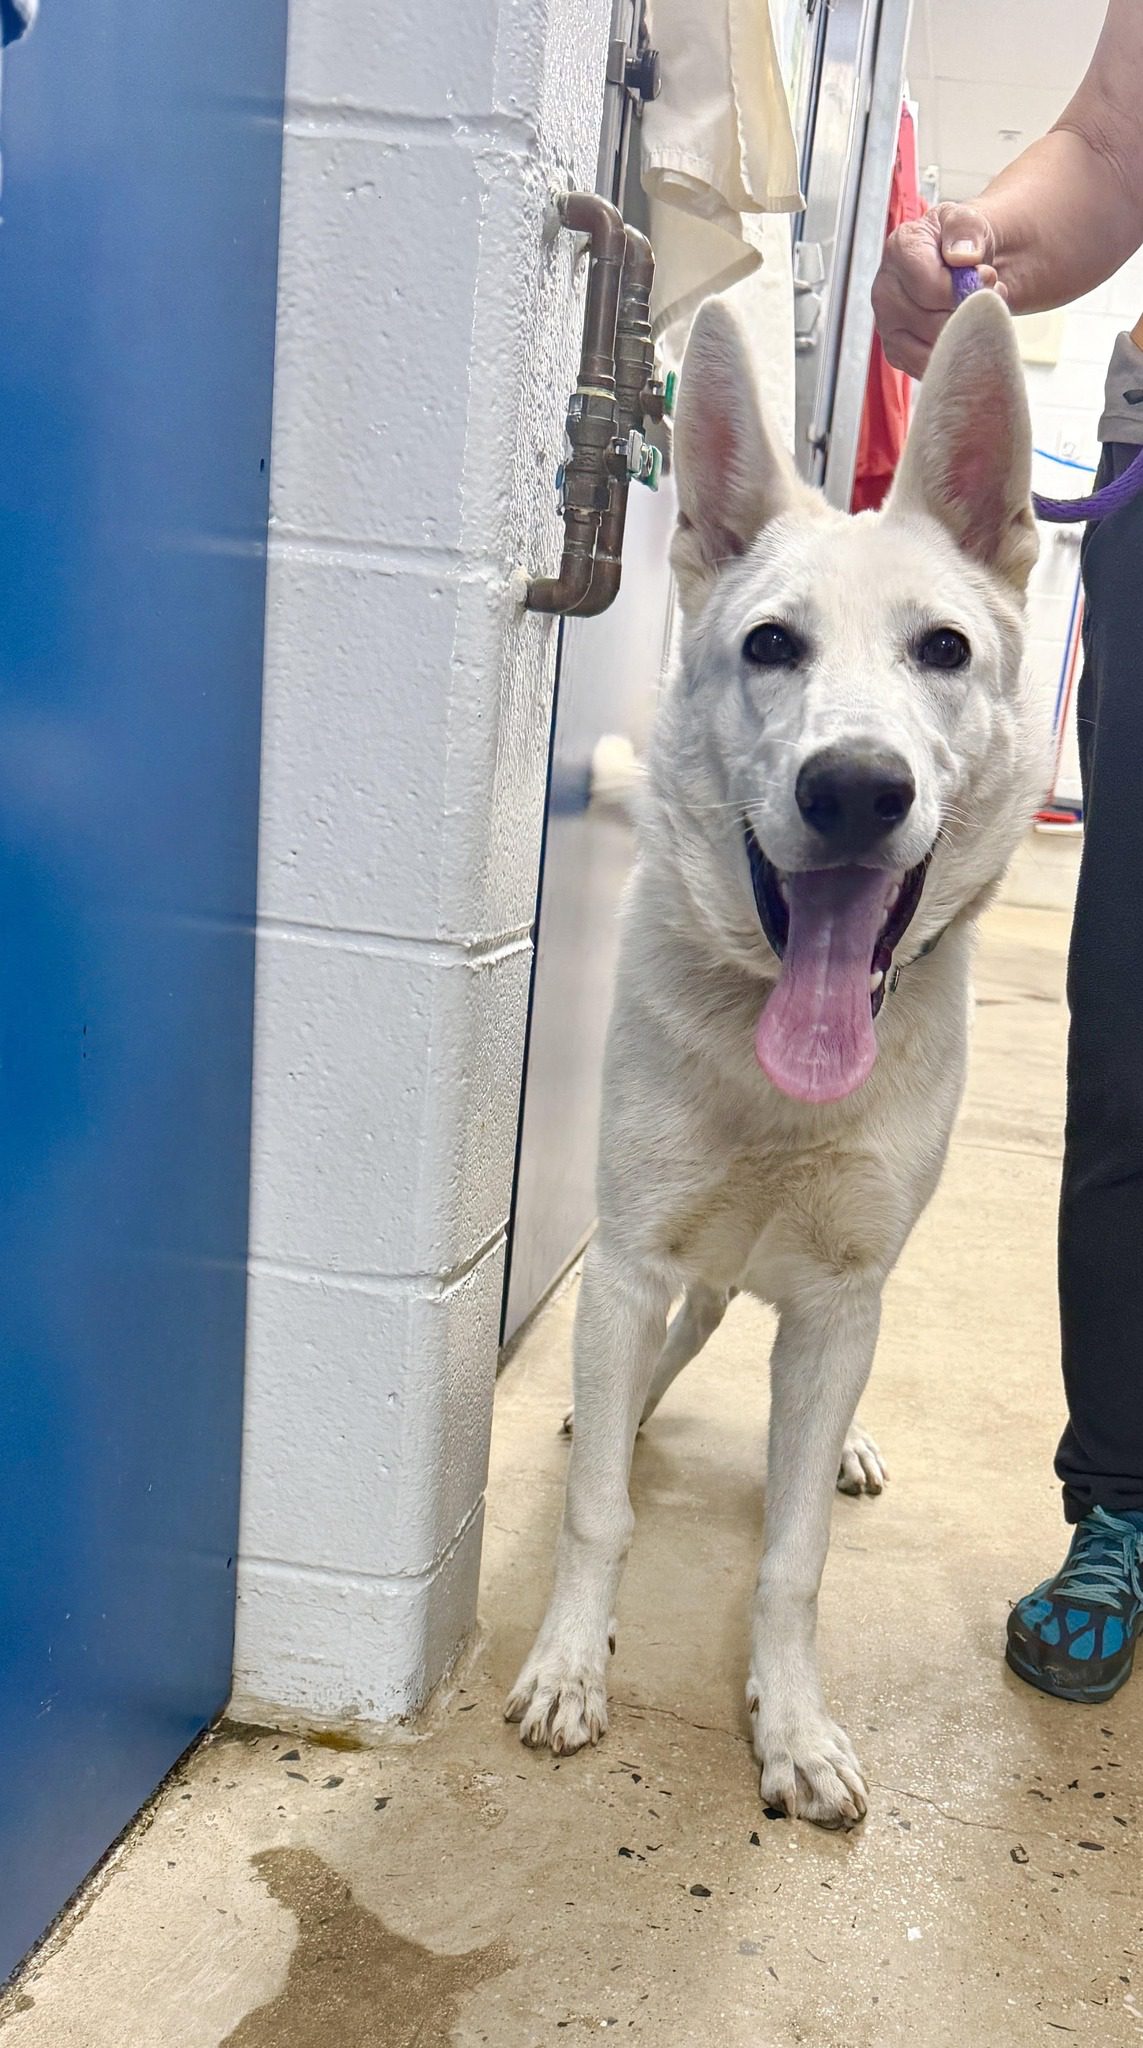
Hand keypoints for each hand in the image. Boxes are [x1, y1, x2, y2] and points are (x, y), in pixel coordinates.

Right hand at [871, 203, 1004, 377]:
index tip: (986, 276)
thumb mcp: (969, 220)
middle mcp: (884, 290)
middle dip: (968, 314)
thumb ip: (966, 230)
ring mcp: (887, 324)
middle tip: (987, 296)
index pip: (931, 289)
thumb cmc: (962, 243)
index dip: (965, 289)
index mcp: (899, 250)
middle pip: (932, 323)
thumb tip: (962, 257)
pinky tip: (961, 332)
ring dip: (963, 335)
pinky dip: (952, 354)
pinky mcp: (896, 351)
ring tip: (975, 312)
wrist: (958, 263)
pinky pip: (927, 367)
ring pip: (931, 349)